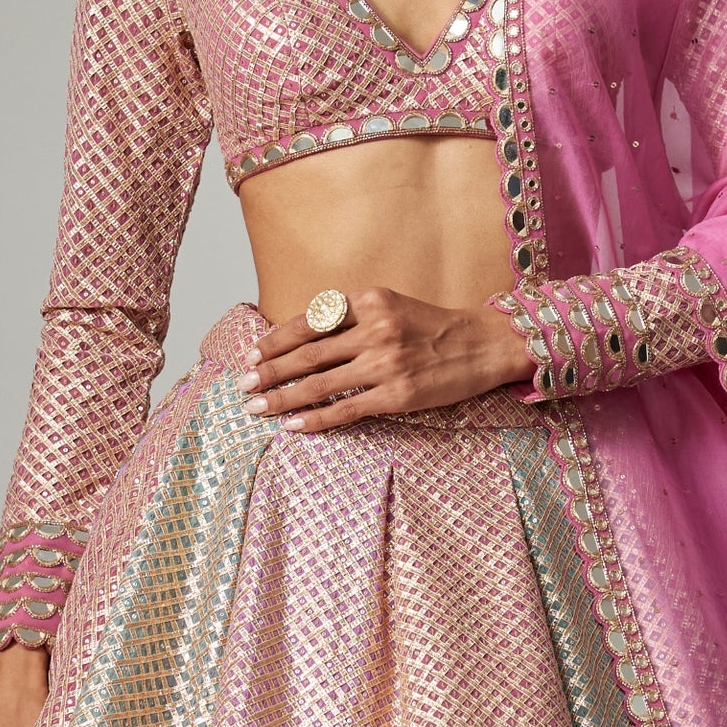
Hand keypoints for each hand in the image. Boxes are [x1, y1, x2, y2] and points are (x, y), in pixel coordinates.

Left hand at [241, 287, 532, 430]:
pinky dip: (315, 419)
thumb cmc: (434, 328)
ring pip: (320, 383)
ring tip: (256, 407)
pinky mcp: (397, 395)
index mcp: (370, 300)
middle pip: (307, 353)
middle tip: (242, 384)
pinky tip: (292, 426)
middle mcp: (375, 329)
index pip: (310, 320)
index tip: (253, 352)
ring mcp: (385, 363)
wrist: (484, 345)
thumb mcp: (393, 306)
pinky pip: (346, 409)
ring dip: (282, 398)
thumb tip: (305, 338)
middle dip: (269, 371)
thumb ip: (354, 316)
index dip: (277, 339)